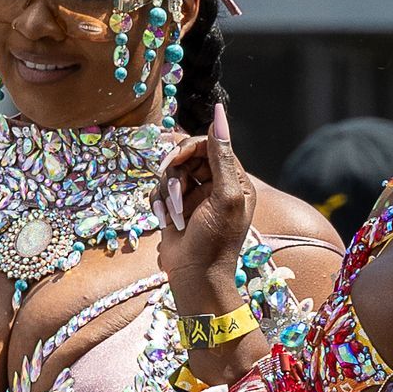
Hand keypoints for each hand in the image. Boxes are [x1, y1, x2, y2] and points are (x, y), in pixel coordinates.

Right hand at [160, 102, 257, 319]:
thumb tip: (220, 114)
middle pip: (186, 155)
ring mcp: (194, 196)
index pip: (209, 144)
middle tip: (174, 194)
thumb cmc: (214, 242)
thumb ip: (221, 155)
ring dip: (167, 193)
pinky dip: (159, 203)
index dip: (188, 149)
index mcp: (233, 180)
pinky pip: (158, 190)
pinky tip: (165, 221)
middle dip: (175, 174)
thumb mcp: (225, 196)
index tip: (173, 163)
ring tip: (175, 217)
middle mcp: (215, 185)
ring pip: (169, 172)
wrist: (194, 277)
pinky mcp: (176, 208)